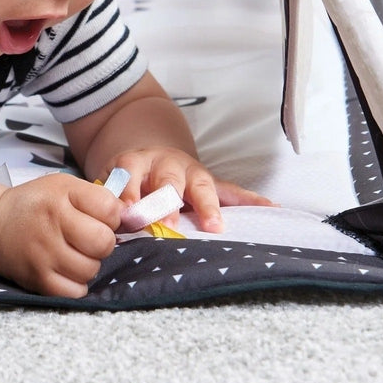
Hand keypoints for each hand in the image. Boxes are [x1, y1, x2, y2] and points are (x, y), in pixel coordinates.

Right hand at [0, 173, 121, 297]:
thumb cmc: (38, 204)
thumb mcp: (65, 186)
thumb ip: (99, 198)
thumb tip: (132, 219)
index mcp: (62, 194)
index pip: (110, 210)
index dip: (113, 217)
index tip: (100, 218)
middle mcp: (52, 223)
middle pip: (103, 243)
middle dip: (103, 243)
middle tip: (88, 239)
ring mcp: (43, 254)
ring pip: (91, 269)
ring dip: (89, 264)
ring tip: (75, 254)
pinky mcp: (37, 279)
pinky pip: (75, 291)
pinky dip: (77, 284)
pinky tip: (67, 271)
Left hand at [106, 147, 272, 232]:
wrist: (147, 156)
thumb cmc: (128, 180)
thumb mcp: (112, 183)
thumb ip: (113, 200)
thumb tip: (116, 222)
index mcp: (135, 162)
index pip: (130, 176)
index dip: (128, 195)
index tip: (128, 215)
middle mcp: (165, 163)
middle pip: (168, 180)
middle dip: (168, 203)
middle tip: (168, 224)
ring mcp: (191, 171)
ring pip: (201, 185)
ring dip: (207, 206)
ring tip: (215, 226)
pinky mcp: (211, 182)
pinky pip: (233, 191)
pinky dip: (251, 199)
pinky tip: (271, 208)